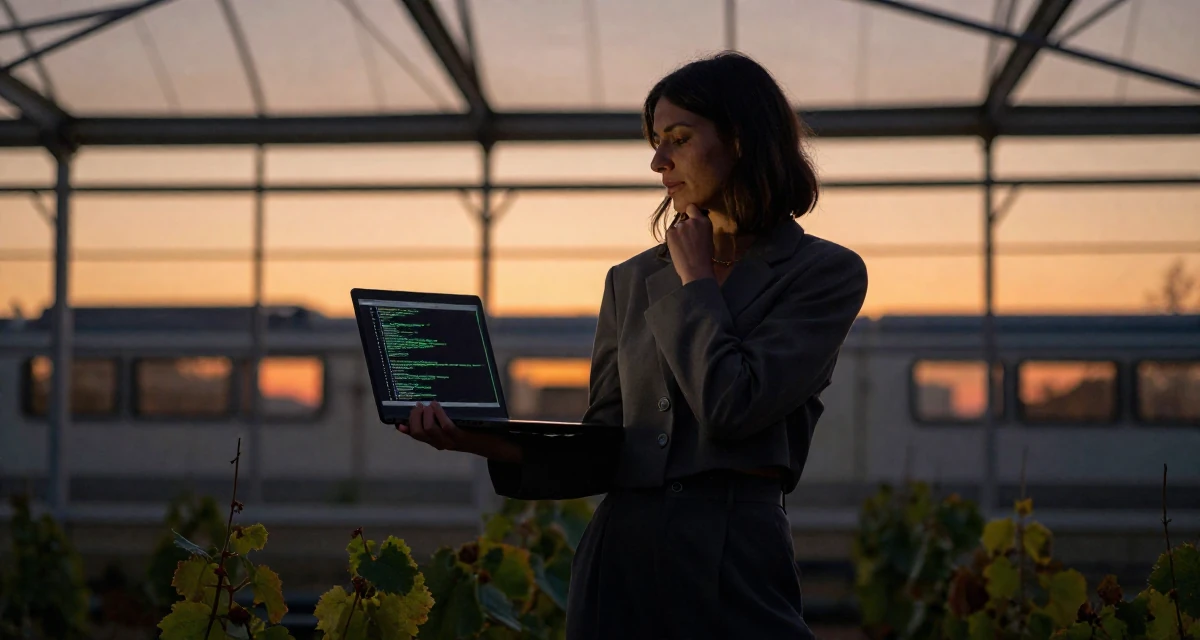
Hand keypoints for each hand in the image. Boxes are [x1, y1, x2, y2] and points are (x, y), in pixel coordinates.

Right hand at [398, 402, 521, 462]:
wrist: (493, 445)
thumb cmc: (473, 432)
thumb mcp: (455, 426)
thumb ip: (441, 419)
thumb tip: (427, 404)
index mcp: (436, 441)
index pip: (415, 436)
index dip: (405, 428)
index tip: (398, 419)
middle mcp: (440, 443)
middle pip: (418, 433)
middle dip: (414, 417)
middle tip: (418, 405)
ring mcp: (450, 441)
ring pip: (428, 430)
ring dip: (425, 415)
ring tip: (427, 404)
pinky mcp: (460, 437)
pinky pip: (445, 425)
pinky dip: (438, 414)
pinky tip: (437, 405)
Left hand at [665, 204, 715, 284]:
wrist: (697, 270)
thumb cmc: (705, 258)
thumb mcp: (708, 238)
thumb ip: (700, 228)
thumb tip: (694, 226)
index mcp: (704, 221)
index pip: (692, 207)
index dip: (690, 213)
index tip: (690, 219)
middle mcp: (692, 221)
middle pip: (684, 219)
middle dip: (685, 226)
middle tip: (688, 239)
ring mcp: (680, 226)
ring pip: (677, 227)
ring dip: (678, 233)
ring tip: (683, 246)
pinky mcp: (670, 233)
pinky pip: (670, 233)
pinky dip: (672, 238)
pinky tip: (678, 248)